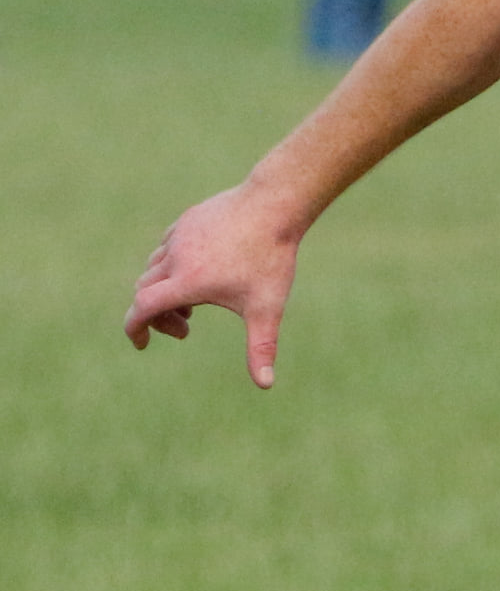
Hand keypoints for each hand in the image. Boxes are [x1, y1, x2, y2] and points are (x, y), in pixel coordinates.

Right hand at [124, 184, 301, 388]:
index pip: (143, 307)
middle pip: (146, 291)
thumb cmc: (271, 259)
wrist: (274, 205)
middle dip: (158, 316)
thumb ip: (262, 348)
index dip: (135, 328)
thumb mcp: (267, 308)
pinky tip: (197, 274)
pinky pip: (166, 248)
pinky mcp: (187, 221)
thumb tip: (266, 385)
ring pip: (154, 268)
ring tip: (195, 305)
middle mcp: (175, 257)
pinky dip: (171, 267)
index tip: (141, 344)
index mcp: (188, 280)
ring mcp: (178, 236)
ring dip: (164, 291)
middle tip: (186, 329)